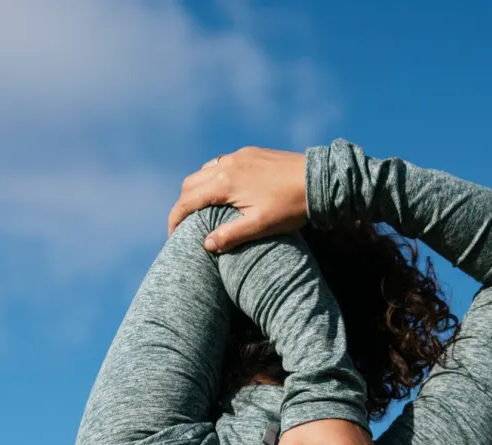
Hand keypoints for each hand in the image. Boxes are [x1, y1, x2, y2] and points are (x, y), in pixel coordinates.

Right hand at [167, 146, 307, 252]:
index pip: (187, 201)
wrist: (318, 180)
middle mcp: (227, 165)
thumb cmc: (290, 206)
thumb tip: (206, 244)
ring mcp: (239, 156)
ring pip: (205, 170)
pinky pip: (222, 163)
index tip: (172, 236)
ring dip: (198, 188)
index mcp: (225, 183)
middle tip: (186, 224)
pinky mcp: (252, 153)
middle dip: (183, 204)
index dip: (175, 219)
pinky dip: (214, 177)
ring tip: (203, 208)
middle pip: (191, 183)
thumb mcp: (260, 226)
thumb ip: (230, 235)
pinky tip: (225, 190)